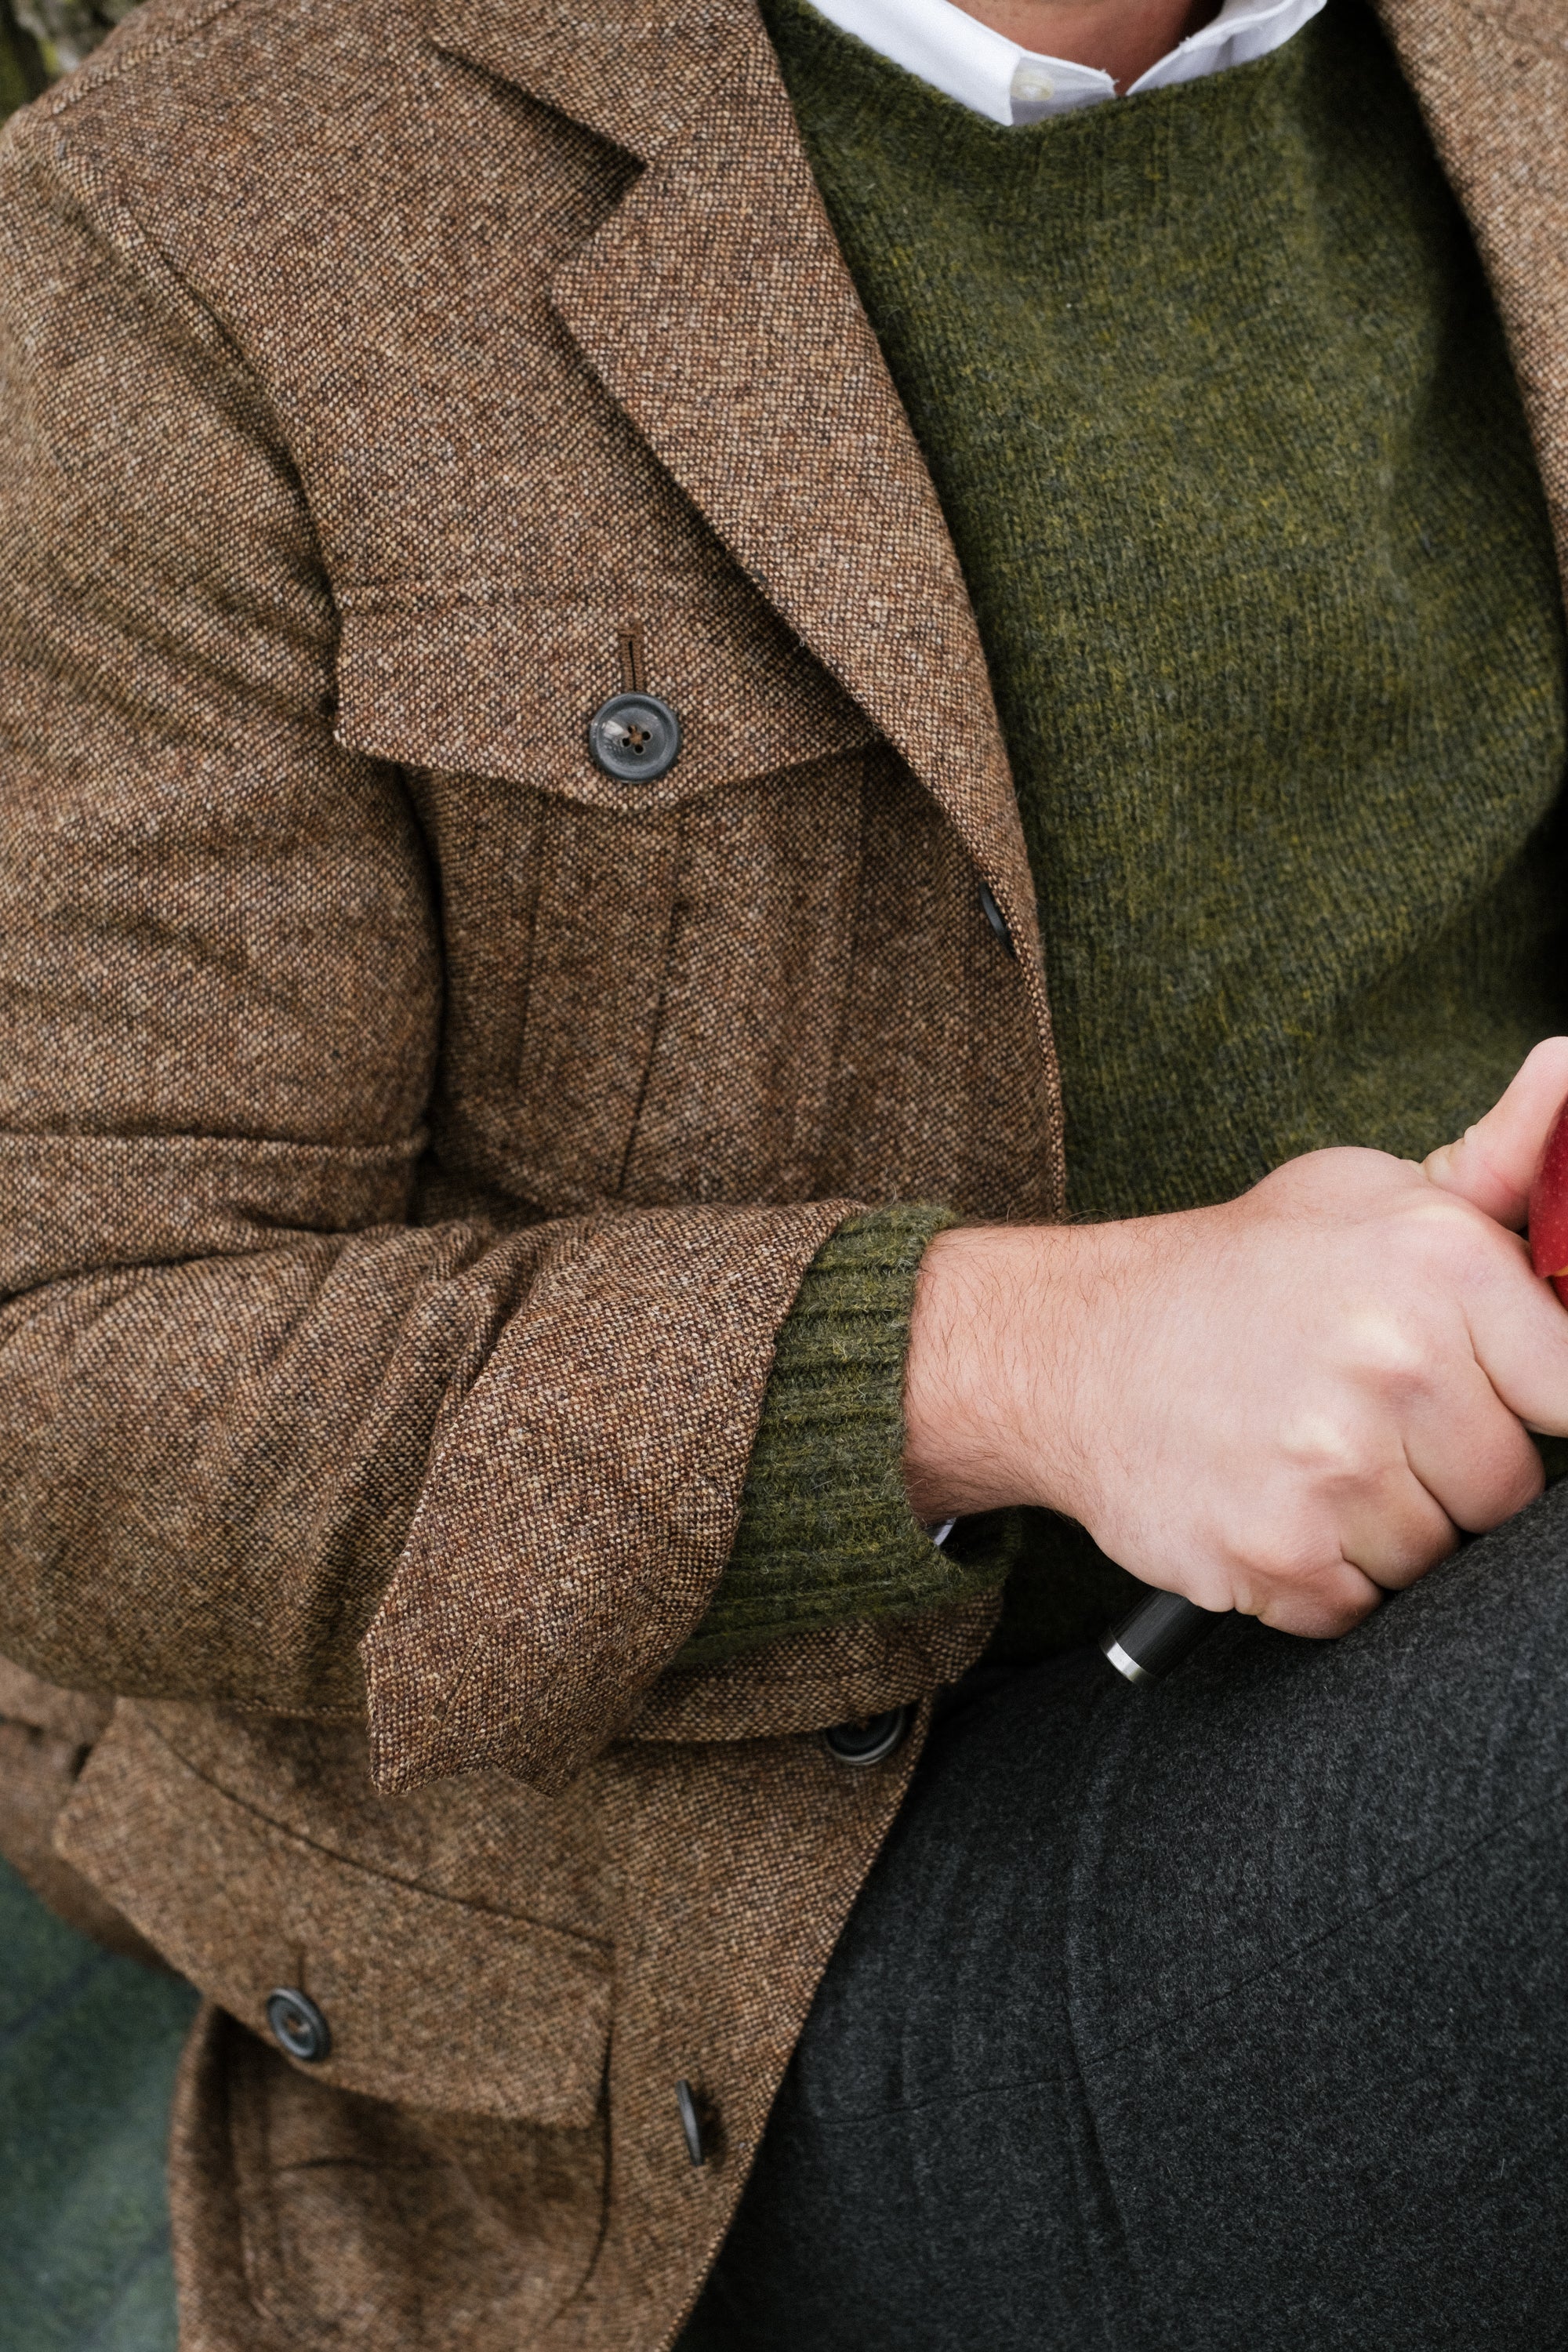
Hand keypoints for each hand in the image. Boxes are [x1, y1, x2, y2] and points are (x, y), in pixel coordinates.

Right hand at [903, 1039, 1567, 1634]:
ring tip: (1312, 1457)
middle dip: (1452, 1470)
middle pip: (1509, 1489)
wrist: (1069, 1346)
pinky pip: (1362, 1606)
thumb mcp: (1365, 1192)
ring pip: (1436, 1556)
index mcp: (1438, 1265)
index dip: (1537, 1408)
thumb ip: (1496, 1163)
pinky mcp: (1281, 1557)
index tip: (1491, 1402)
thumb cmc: (1237, 1270)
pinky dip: (1324, 1576)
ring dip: (1386, 1528)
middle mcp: (1396, 1366)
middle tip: (1371, 1421)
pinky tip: (1276, 1504)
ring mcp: (1336, 1470)